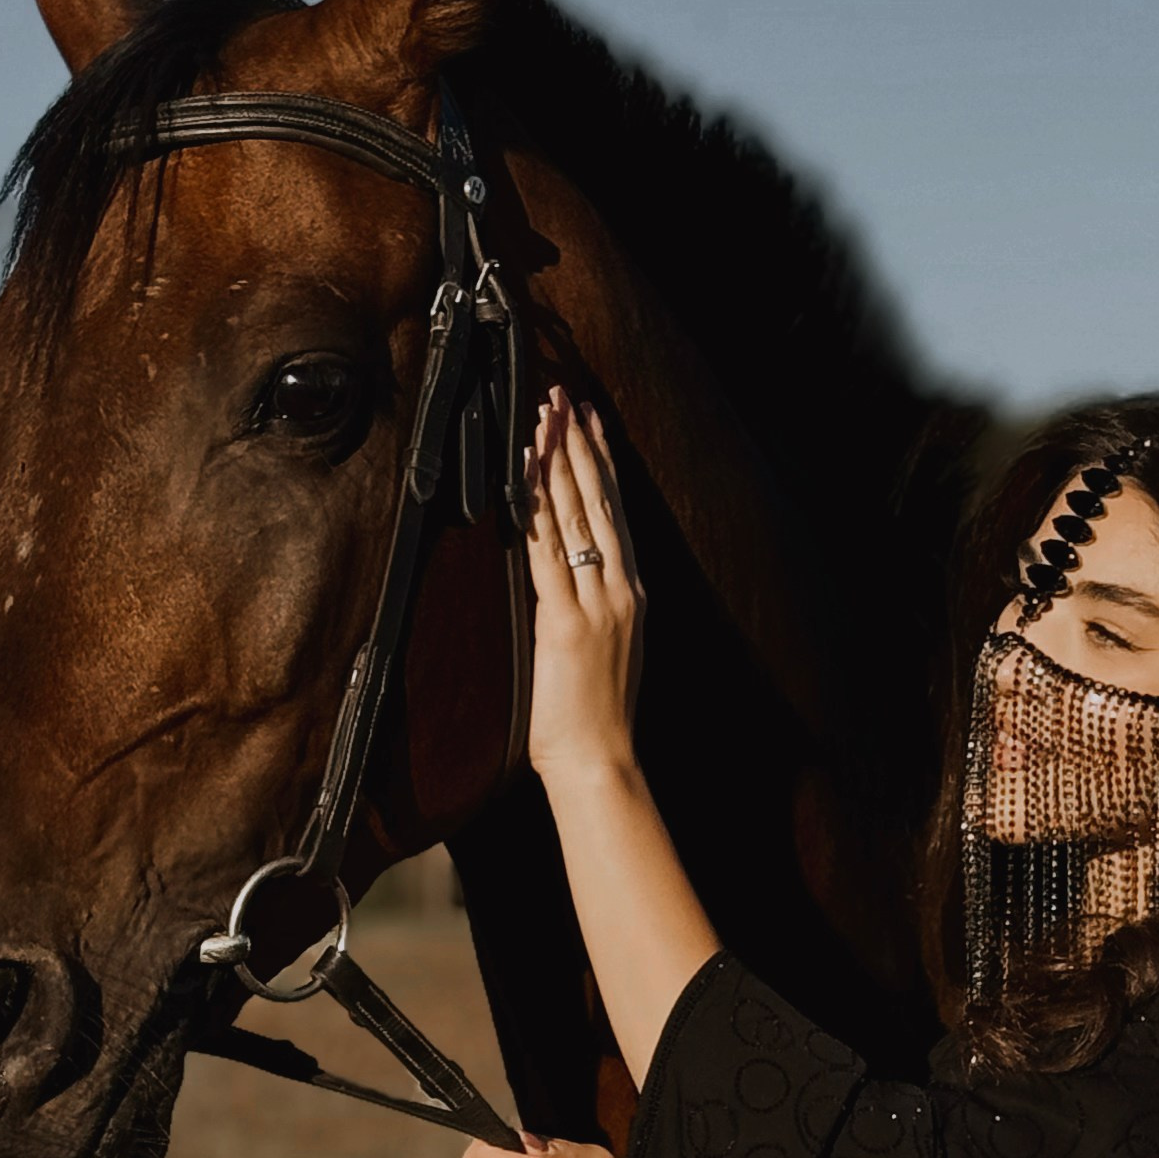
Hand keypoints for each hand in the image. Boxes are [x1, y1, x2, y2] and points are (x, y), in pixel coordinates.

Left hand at [525, 390, 642, 787]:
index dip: (602, 463)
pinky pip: (547, 550)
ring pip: (574, 515)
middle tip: (563, 397)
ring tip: (544, 416)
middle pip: (598, 501)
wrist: (602, 760)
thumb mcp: (608, 652)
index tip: (592, 422)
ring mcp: (596, 602)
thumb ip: (594, 611)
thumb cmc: (598, 719)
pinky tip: (526, 472)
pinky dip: (535, 506)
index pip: (616, 513)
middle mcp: (620, 588)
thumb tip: (570, 584)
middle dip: (579, 444)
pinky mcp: (564, 620)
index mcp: (631, 594)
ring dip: (556, 460)